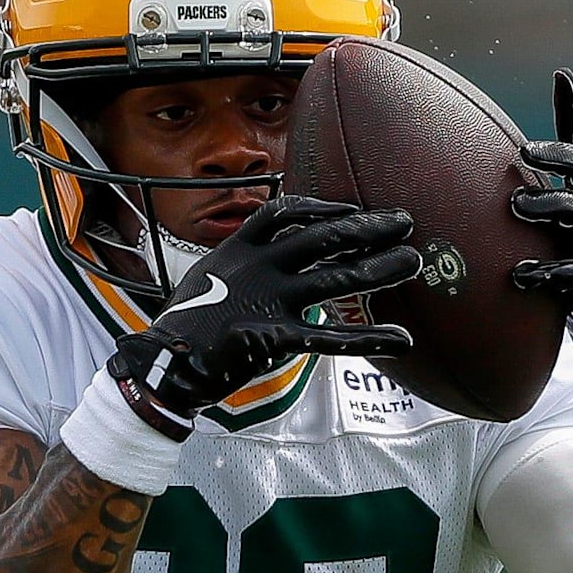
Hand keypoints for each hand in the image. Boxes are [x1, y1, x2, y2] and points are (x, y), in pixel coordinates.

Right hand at [107, 195, 421, 438]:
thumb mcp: (206, 279)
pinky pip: (332, 338)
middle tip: (404, 221)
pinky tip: (402, 340)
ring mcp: (269, 302)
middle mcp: (257, 268)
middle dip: (367, 228)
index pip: (283, 213)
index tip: (350, 209)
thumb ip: (239, 265)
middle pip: (322, 238)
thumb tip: (263, 256)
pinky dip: (370, 338)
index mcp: (237, 250)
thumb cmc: (182, 327)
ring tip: (413, 262)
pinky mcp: (276, 338)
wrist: (160, 365)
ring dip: (379, 270)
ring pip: (335, 280)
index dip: (321, 208)